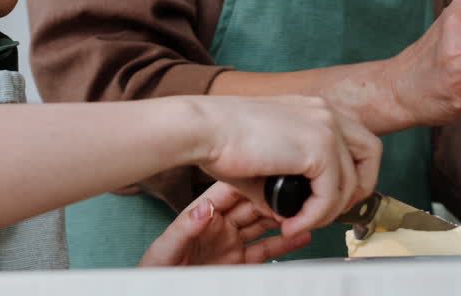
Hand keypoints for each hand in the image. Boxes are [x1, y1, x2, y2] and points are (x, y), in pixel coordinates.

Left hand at [139, 182, 311, 265]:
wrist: (162, 293)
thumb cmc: (157, 272)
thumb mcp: (166, 249)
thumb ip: (185, 228)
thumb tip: (204, 207)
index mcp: (202, 216)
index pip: (229, 193)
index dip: (249, 183)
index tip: (268, 175)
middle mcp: (220, 227)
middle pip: (252, 207)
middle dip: (272, 199)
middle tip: (293, 194)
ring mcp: (231, 245)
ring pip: (264, 226)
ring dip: (283, 219)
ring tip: (304, 211)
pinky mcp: (240, 264)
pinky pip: (266, 251)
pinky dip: (284, 244)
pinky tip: (299, 236)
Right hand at [188, 95, 380, 236]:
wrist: (204, 128)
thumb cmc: (221, 139)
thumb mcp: (267, 156)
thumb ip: (289, 180)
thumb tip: (292, 211)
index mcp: (314, 107)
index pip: (356, 140)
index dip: (352, 173)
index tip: (332, 197)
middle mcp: (326, 111)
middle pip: (371, 153)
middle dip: (357, 188)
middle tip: (328, 211)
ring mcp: (326, 126)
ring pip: (352, 182)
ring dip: (327, 211)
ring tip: (299, 222)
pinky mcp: (320, 147)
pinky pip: (330, 196)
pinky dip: (313, 217)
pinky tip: (291, 223)